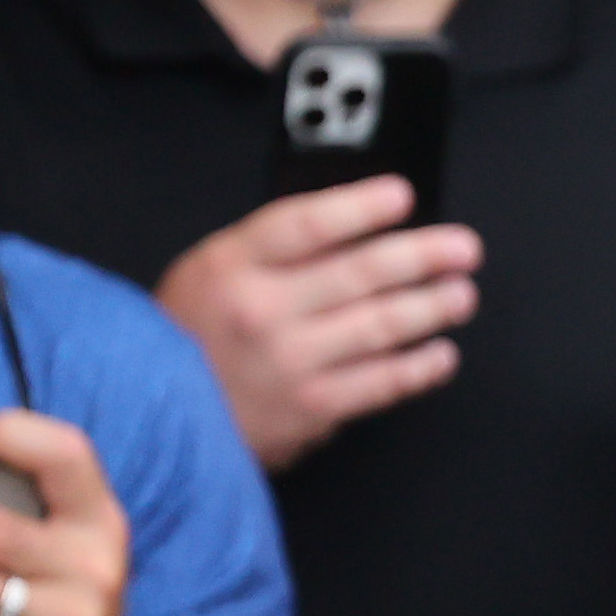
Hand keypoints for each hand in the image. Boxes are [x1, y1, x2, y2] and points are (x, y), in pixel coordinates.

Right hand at [154, 176, 481, 468]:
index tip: (401, 196)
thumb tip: (355, 227)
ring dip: (431, 307)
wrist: (153, 419)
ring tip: (460, 294)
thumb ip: (272, 251)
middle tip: (462, 249)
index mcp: (232, 265)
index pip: (305, 224)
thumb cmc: (187, 341)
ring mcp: (289, 362)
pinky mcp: (311, 409)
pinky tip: (441, 354)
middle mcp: (261, 310)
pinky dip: (419, 367)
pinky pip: (381, 382)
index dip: (360, 207)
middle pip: (358, 272)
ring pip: (380, 325)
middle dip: (422, 256)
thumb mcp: (210, 273)